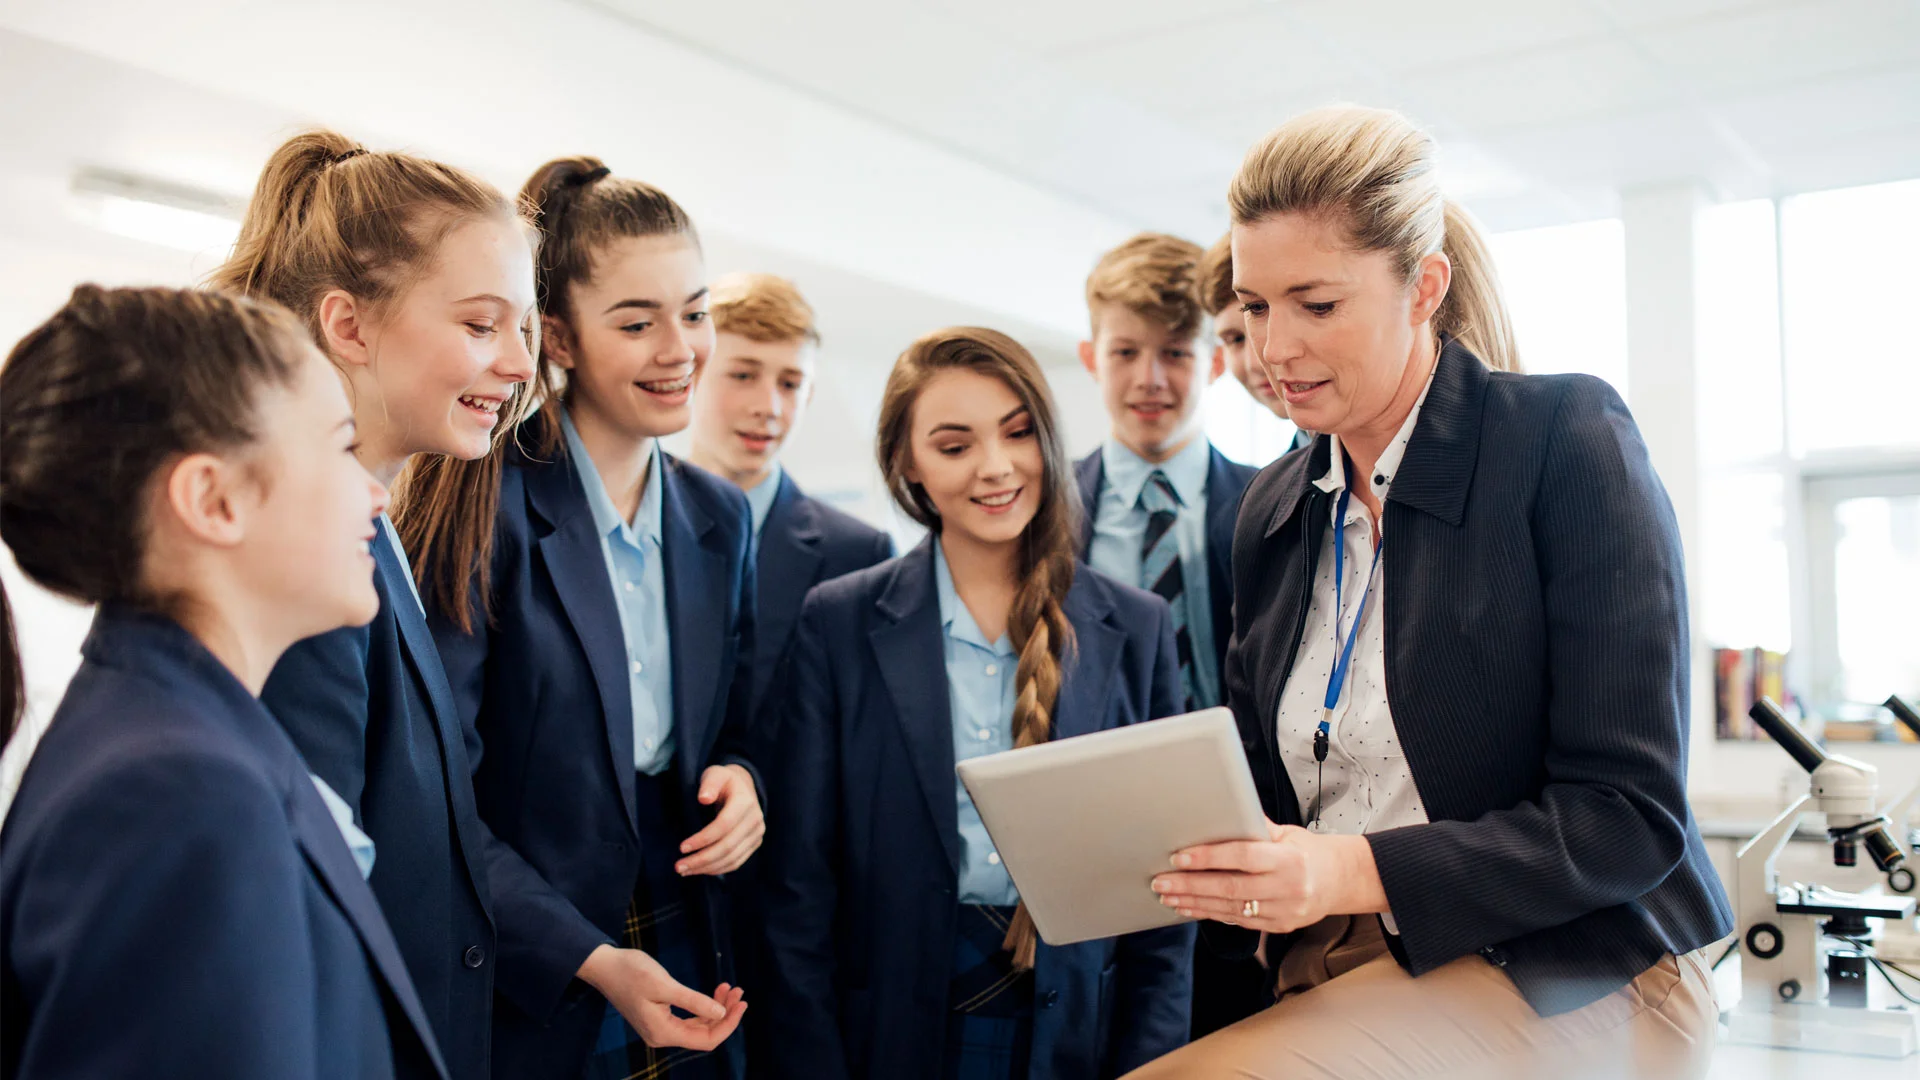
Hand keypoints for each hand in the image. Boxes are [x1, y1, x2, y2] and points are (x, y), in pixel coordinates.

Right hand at [576, 944, 746, 1051]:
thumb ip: (694, 1002)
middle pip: (704, 1034)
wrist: (604, 966)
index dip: (728, 1024)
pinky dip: (704, 1006)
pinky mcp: (659, 1017)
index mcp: (663, 1032)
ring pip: (698, 1025)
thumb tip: (721, 1014)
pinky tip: (715, 992)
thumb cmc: (631, 972)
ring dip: (717, 1009)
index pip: (706, 1039)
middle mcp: (662, 1035)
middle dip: (725, 1013)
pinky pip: (689, 1018)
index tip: (742, 1003)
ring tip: (729, 988)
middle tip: (738, 990)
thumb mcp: (665, 985)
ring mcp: (660, 1028)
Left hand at [678, 764, 763, 875]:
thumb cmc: (723, 781)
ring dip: (707, 868)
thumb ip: (709, 784)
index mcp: (745, 802)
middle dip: (701, 859)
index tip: (682, 847)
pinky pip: (736, 862)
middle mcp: (755, 819)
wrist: (743, 787)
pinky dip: (717, 869)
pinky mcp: (755, 844)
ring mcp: (757, 834)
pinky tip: (700, 869)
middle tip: (679, 867)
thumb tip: (703, 798)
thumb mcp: (715, 774)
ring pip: (732, 858)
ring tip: (685, 871)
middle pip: (728, 846)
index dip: (703, 839)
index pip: (724, 825)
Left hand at [1149, 821, 1387, 934]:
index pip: (1242, 857)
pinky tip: (1190, 908)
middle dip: (1190, 885)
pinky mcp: (1278, 927)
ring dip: (1194, 903)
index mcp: (1289, 859)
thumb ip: (1254, 827)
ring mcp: (1283, 912)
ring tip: (1168, 896)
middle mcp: (1286, 888)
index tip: (1179, 857)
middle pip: (1230, 888)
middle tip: (1161, 881)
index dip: (1209, 857)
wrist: (1339, 881)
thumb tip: (1220, 811)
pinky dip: (1210, 914)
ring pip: (1230, 909)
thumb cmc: (1307, 851)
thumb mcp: (1287, 833)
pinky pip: (1238, 921)